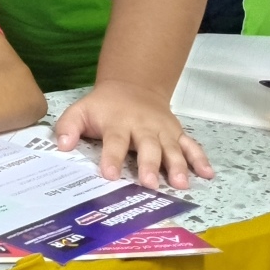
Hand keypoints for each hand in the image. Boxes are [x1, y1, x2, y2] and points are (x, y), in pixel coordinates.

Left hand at [53, 80, 212, 189]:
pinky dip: (200, 159)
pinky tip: (208, 174)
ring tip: (180, 184)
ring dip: (178, 166)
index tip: (110, 175)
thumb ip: (68, 127)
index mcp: (117, 122)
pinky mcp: (177, 133)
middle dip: (149, 165)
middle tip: (149, 183)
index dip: (112, 158)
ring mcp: (163, 130)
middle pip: (148, 146)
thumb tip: (61, 146)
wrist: (133, 85)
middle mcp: (142, 126)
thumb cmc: (103, 107)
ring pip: (172, 148)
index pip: (115, 141)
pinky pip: (191, 145)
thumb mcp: (80, 111)